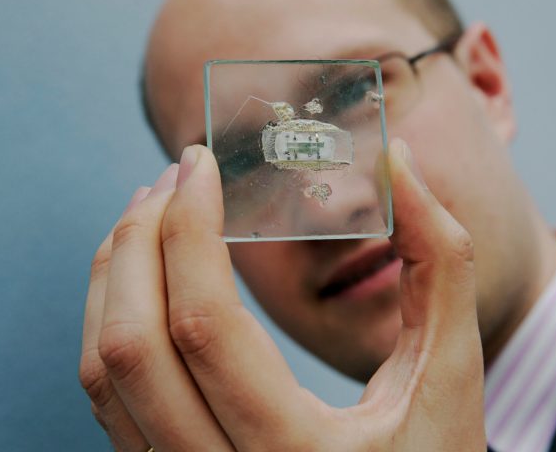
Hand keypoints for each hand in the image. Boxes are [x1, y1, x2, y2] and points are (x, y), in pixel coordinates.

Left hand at [79, 138, 485, 450]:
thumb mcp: (451, 369)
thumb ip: (438, 262)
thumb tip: (399, 159)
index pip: (205, 326)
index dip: (190, 230)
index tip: (200, 164)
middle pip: (135, 345)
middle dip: (142, 239)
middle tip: (173, 177)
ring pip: (104, 374)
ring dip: (115, 275)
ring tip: (151, 212)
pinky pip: (110, 396)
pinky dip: (112, 320)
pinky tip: (143, 276)